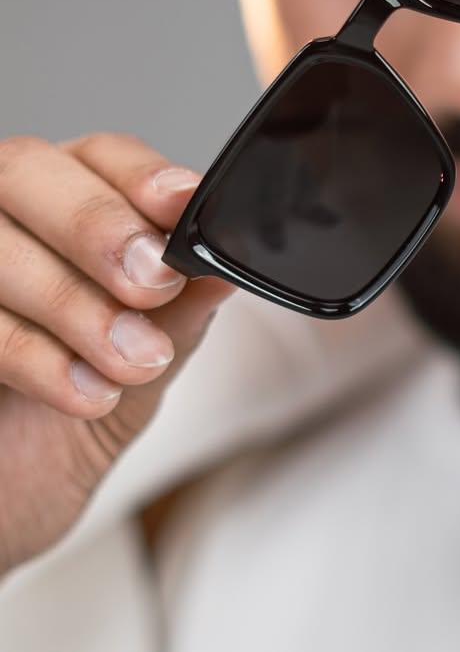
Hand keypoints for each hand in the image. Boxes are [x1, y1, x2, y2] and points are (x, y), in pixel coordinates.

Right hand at [0, 133, 231, 573]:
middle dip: (97, 226)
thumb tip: (228, 261)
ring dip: (72, 301)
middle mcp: (2, 218)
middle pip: (29, 171)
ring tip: (130, 361)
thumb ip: (177, 313)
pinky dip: (29, 351)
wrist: (1, 512)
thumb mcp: (140, 369)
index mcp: (63, 206)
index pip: (99, 154)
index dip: (139, 174)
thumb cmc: (61, 430)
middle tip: (152, 284)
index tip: (181, 204)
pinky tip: (82, 391)